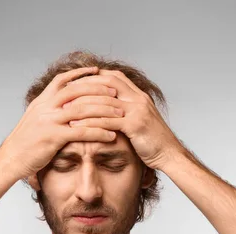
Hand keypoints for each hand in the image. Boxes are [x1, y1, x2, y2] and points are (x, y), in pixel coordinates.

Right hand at [0, 66, 123, 179]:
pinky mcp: (53, 137)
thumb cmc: (23, 144)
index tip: (97, 70)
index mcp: (41, 101)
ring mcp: (49, 121)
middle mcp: (45, 107)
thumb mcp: (34, 120)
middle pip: (77, 90)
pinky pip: (82, 131)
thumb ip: (47, 111)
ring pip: (82, 109)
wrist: (10, 159)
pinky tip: (111, 135)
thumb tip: (61, 107)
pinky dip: (99, 132)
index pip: (62, 80)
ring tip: (120, 113)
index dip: (80, 73)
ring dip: (104, 110)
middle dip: (99, 89)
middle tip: (115, 91)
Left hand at [62, 69, 185, 169]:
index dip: (94, 77)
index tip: (76, 82)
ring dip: (82, 105)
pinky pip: (107, 120)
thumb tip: (109, 112)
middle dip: (84, 87)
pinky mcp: (135, 125)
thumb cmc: (154, 142)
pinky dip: (90, 122)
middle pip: (106, 83)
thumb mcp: (140, 122)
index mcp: (139, 96)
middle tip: (65, 94)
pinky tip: (76, 126)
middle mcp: (138, 98)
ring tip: (65, 110)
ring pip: (104, 101)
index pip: (114, 76)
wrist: (170, 155)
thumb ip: (126, 113)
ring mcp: (138, 110)